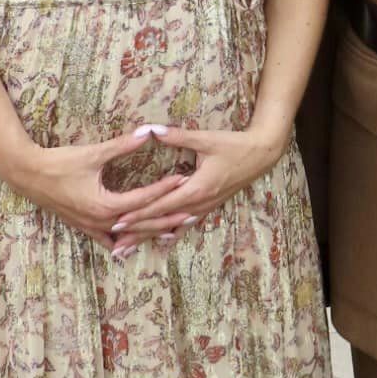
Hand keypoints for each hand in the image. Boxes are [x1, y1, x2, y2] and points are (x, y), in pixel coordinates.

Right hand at [8, 127, 190, 251]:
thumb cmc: (60, 163)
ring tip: (172, 232)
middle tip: (192, 214)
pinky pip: (109, 240)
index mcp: (106, 205)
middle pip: (141, 224)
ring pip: (127, 235)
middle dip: (167, 219)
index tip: (185, 179)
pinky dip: (124, 240)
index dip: (166, 189)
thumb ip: (123, 145)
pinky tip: (132, 244)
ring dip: (149, 232)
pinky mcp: (84, 227)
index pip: (144, 199)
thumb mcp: (93, 153)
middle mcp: (101, 222)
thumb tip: (148, 132)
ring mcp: (92, 228)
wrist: (28, 176)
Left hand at [107, 123, 286, 251]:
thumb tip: (152, 129)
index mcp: (195, 188)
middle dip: (138, 233)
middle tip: (116, 245)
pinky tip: (162, 239)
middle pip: (163, 222)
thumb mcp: (205, 139)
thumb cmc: (233, 145)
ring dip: (151, 236)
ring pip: (173, 226)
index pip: (160, 205)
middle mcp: (198, 203)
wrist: (260, 155)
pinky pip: (187, 223)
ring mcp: (205, 207)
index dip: (138, 214)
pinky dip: (172, 232)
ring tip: (131, 248)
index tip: (117, 222)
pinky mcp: (209, 206)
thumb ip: (177, 136)